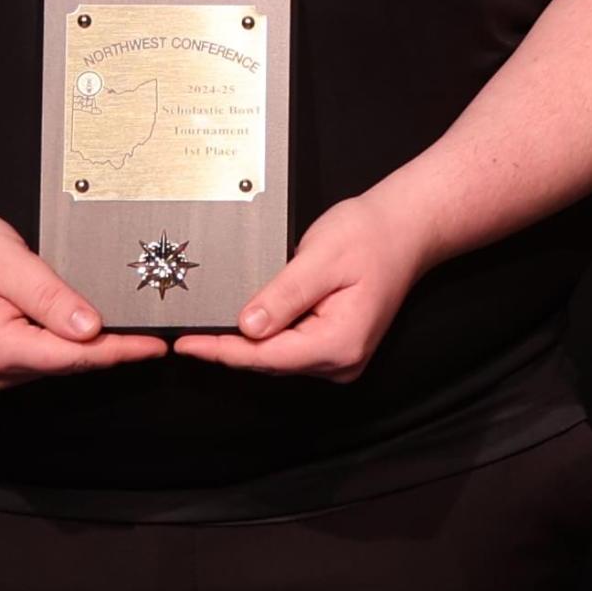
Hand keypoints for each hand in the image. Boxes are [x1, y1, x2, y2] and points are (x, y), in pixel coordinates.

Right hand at [0, 196, 164, 390]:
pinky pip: (33, 357)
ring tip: (117, 323)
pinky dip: (57, 343)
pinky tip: (75, 326)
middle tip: (147, 329)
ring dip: (81, 345)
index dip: (121, 351)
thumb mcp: (9, 263)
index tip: (155, 347)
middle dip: (107, 347)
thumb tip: (92, 328)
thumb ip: (52, 298)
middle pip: (66, 363)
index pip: (75, 357)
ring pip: (51, 362)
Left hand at [178, 186, 443, 379]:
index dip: (221, 350)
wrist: (406, 229)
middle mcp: (342, 360)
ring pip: (279, 358)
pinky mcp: (338, 347)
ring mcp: (342, 357)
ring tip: (207, 328)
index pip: (266, 356)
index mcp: (339, 342)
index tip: (185, 344)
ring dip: (246, 344)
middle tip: (186, 333)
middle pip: (270, 362)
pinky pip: (292, 349)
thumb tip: (247, 326)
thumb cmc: (371, 236)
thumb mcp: (320, 258)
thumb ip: (283, 295)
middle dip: (228, 348)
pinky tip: (246, 322)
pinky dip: (266, 337)